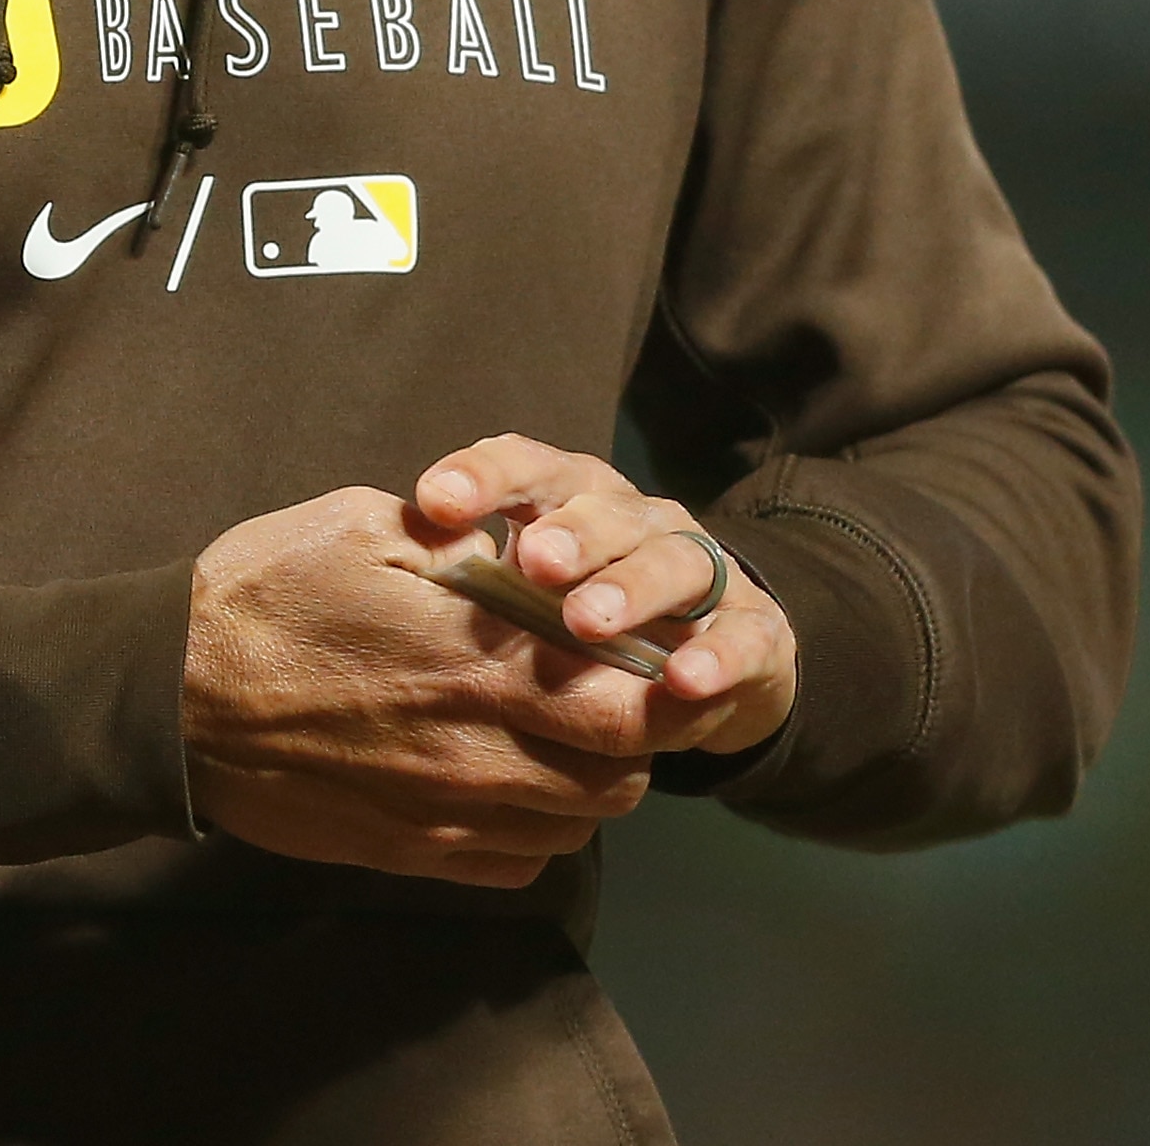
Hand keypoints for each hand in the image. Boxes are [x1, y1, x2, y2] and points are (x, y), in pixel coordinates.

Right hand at [182, 484, 658, 887]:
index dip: (669, 685)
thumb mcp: (361, 526)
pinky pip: (515, 863)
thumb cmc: (262, 595)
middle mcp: (476, 750)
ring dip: (590, 784)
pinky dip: (537, 830)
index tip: (666, 654)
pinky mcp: (407, 853)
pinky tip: (509, 782)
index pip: (629, 702)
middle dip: (640, 739)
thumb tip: (524, 544)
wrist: (169, 698)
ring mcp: (442, 813)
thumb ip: (459, 539)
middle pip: (620, 777)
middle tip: (618, 692)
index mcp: (475, 660)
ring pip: (575, 826)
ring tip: (562, 734)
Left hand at [414, 433, 796, 758]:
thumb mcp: (527, 592)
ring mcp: (703, 571)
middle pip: (604, 510)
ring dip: (632, 588)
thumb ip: (473, 575)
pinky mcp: (755, 630)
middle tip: (531, 561)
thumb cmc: (585, 612)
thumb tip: (394, 563)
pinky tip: (685, 682)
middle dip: (568, 533)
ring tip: (589, 622)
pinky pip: (744, 637)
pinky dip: (717, 657)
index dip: (485, 478)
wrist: (713, 655)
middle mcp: (638, 522)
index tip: (433, 502)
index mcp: (574, 500)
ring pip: (674, 561)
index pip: (528, 468)